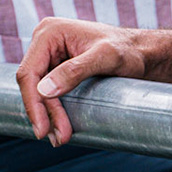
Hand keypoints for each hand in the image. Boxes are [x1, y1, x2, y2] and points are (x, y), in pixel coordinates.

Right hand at [16, 18, 148, 147]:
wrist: (142, 52)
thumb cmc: (128, 50)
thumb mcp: (106, 58)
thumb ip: (75, 71)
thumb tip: (43, 90)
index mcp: (49, 32)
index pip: (29, 73)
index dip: (33, 103)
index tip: (43, 129)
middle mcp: (45, 41)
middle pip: (31, 84)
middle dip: (43, 113)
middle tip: (58, 139)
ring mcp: (50, 55)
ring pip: (37, 91)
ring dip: (47, 115)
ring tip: (60, 137)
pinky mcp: (57, 68)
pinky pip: (47, 92)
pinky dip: (53, 110)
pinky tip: (60, 125)